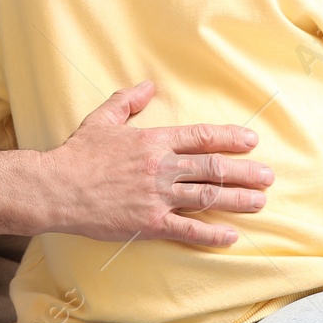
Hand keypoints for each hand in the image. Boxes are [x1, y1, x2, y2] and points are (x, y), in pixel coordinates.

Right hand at [44, 80, 272, 247]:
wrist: (55, 188)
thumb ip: (127, 100)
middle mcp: (161, 167)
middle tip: (268, 176)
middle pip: (212, 167)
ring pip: (207, 197)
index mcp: (153, 141)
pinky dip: (211, 234)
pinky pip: (188, 230)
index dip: (230, 138)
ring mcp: (156, 196)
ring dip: (238, 200)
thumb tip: (148, 85)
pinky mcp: (149, 222)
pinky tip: (230, 236)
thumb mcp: (102, 119)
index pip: (201, 137)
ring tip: (260, 203)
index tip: (251, 141)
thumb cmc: (77, 154)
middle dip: (245, 172)